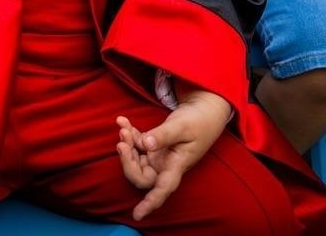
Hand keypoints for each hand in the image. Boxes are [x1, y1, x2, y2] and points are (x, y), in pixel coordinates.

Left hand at [115, 89, 230, 221]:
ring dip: (126, 144)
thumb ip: (164, 136)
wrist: (203, 110)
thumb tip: (145, 144)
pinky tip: (123, 121)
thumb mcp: (182, 126)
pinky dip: (129, 134)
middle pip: (141, 176)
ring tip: (124, 126)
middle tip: (122, 139)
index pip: (162, 189)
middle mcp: (165, 166)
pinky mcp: (153, 146)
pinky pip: (136, 145)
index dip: (150, 202)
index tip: (137, 215)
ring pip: (135, 160)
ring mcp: (158, 157)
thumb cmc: (198, 121)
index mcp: (176, 166)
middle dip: (127, 161)